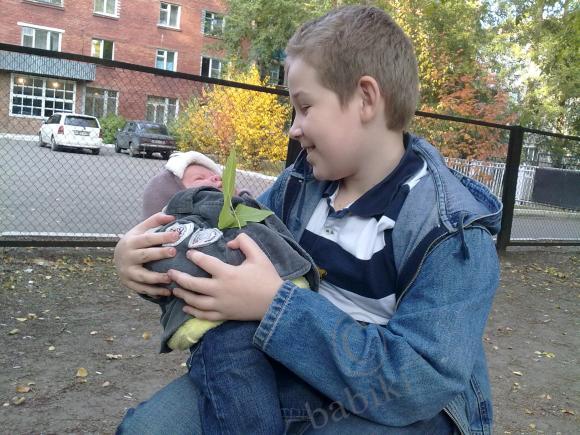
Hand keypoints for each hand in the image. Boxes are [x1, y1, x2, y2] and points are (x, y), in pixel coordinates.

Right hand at [114, 213, 178, 296]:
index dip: (162, 236)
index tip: (177, 235)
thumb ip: (155, 221)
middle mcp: (128, 257)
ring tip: (171, 277)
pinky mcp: (129, 283)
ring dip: (157, 278)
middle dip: (159, 254)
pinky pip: (142, 289)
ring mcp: (127, 272)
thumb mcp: (141, 229)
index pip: (148, 238)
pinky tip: (166, 292)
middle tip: (174, 252)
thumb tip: (171, 215)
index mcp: (132, 242)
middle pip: (145, 255)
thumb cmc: (134, 242)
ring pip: (143, 276)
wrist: (116, 257)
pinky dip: (154, 292)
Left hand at [169, 233, 283, 320]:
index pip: (205, 263)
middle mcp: (220, 290)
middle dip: (179, 278)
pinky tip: (186, 307)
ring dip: (183, 294)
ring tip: (174, 289)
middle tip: (170, 273)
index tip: (189, 253)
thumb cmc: (267, 278)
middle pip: (193, 284)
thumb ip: (245, 242)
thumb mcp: (259, 255)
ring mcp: (220, 304)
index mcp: (228, 273)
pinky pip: (203, 315)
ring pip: (195, 301)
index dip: (195, 256)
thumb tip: (230, 241)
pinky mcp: (223, 315)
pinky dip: (192, 311)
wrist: (275, 303)